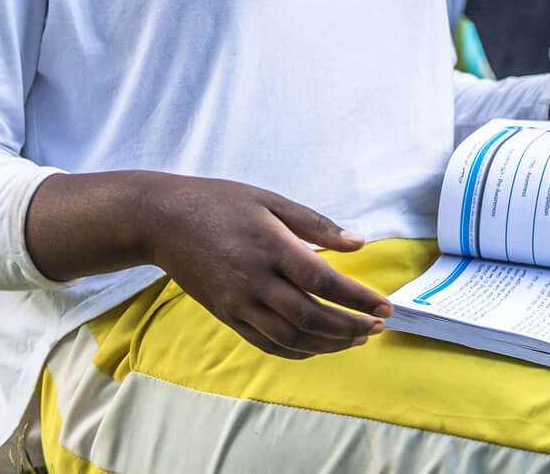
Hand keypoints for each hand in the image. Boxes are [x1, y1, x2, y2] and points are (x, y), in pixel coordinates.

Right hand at [138, 175, 391, 359]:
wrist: (163, 221)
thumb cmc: (222, 203)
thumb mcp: (272, 200)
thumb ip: (316, 224)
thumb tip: (358, 242)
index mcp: (273, 248)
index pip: (325, 283)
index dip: (359, 299)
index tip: (385, 306)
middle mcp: (256, 281)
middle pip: (311, 317)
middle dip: (350, 327)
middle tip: (378, 327)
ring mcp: (238, 302)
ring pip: (290, 336)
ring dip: (327, 344)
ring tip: (355, 340)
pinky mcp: (225, 314)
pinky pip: (264, 342)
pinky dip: (294, 350)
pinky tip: (316, 347)